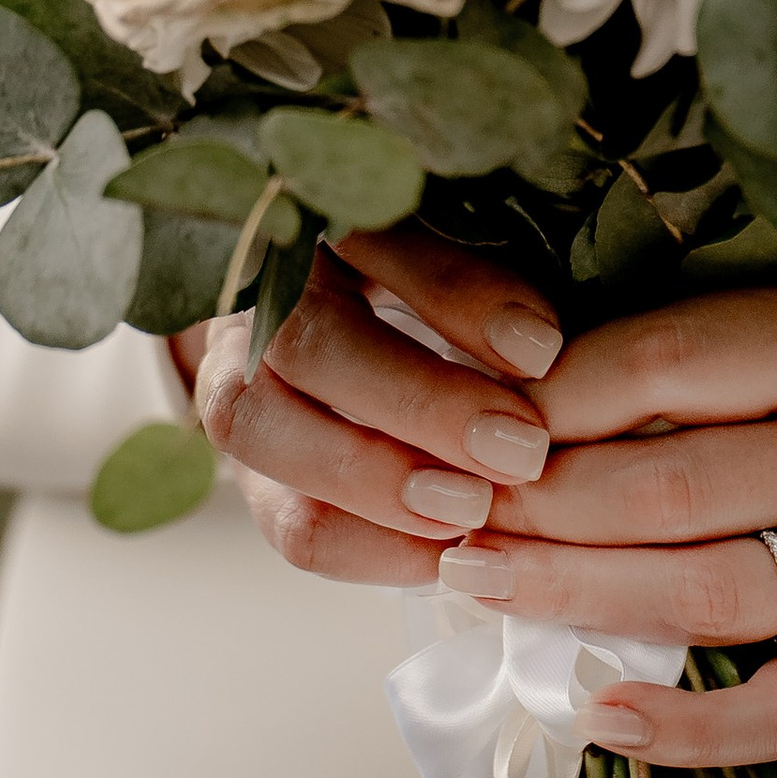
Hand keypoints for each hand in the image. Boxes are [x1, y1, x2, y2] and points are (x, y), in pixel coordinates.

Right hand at [190, 234, 567, 558]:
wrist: (317, 332)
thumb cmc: (419, 290)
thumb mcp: (450, 259)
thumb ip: (479, 286)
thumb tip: (537, 346)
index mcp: (315, 222)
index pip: (372, 244)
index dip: (456, 298)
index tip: (541, 347)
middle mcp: (256, 299)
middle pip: (307, 346)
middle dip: (419, 404)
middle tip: (518, 449)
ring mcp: (235, 388)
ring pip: (269, 434)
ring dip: (378, 483)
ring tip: (474, 510)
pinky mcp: (252, 479)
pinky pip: (293, 524)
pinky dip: (369, 548)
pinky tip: (444, 556)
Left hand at [195, 239, 776, 768]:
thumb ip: (705, 340)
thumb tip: (515, 388)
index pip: (663, 366)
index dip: (544, 398)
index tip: (463, 414)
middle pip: (672, 489)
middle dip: (535, 506)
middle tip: (440, 507)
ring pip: (712, 595)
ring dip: (576, 598)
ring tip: (477, 585)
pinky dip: (695, 729)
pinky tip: (602, 720)